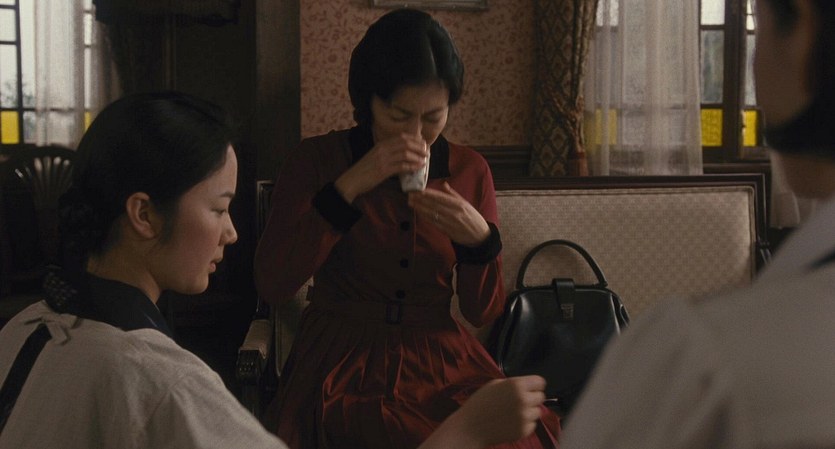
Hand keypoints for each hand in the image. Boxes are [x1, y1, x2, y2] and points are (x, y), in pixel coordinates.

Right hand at [334, 133, 427, 201]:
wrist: (352, 180)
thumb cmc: (365, 170)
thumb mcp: (375, 156)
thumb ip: (387, 152)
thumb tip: (403, 153)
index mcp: (381, 144)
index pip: (401, 137)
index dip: (415, 139)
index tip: (423, 143)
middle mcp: (383, 149)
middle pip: (406, 143)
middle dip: (419, 147)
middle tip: (427, 152)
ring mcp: (383, 159)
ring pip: (405, 154)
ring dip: (418, 157)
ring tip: (425, 160)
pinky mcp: (384, 170)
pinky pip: (402, 166)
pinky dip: (413, 166)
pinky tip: (419, 168)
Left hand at [408, 182, 489, 245]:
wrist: (479, 236)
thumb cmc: (473, 218)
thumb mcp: (466, 203)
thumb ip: (453, 194)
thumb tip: (443, 184)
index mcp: (459, 204)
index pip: (441, 197)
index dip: (429, 193)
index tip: (419, 190)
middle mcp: (454, 213)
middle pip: (434, 205)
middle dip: (421, 200)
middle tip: (410, 195)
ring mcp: (450, 223)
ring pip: (432, 214)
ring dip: (420, 208)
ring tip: (411, 202)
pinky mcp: (447, 231)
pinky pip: (434, 222)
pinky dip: (425, 217)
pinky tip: (419, 212)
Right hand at [419, 376, 545, 448]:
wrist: (471, 427)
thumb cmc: (480, 403)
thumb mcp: (495, 384)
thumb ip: (514, 384)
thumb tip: (529, 387)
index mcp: (516, 385)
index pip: (540, 382)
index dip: (534, 385)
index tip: (530, 388)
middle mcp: (523, 400)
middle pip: (541, 397)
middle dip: (532, 398)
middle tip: (519, 401)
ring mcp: (524, 417)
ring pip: (538, 412)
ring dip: (529, 412)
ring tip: (513, 413)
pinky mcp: (524, 431)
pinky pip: (532, 425)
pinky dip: (524, 424)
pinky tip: (511, 422)